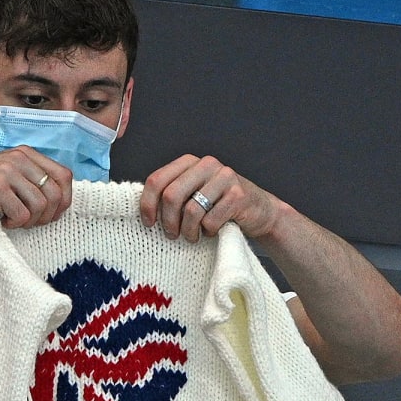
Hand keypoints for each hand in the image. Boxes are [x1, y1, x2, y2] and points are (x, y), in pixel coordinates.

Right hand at [0, 148, 72, 229]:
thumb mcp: (9, 177)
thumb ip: (32, 182)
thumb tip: (61, 203)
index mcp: (26, 154)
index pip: (64, 175)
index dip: (64, 200)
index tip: (52, 214)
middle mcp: (19, 158)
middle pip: (55, 193)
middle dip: (48, 215)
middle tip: (31, 222)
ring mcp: (7, 171)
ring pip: (40, 205)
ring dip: (30, 221)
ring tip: (14, 220)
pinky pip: (22, 214)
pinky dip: (15, 224)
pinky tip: (3, 221)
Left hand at [140, 154, 280, 242]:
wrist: (259, 212)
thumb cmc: (219, 207)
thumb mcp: (193, 196)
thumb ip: (172, 196)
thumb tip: (141, 211)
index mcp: (189, 163)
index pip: (157, 180)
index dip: (148, 204)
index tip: (148, 223)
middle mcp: (206, 164)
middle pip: (171, 195)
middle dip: (168, 221)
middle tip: (172, 235)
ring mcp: (224, 177)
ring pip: (191, 210)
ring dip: (189, 231)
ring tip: (192, 237)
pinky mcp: (238, 194)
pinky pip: (211, 220)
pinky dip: (208, 231)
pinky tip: (212, 231)